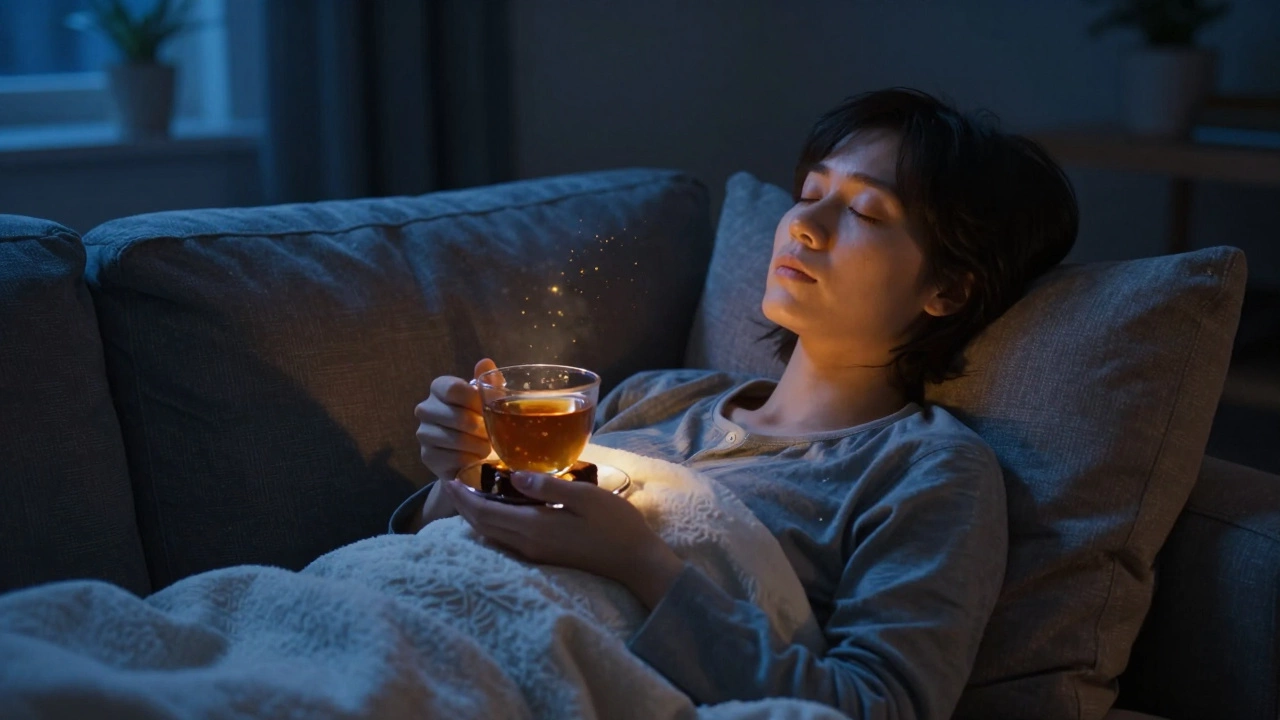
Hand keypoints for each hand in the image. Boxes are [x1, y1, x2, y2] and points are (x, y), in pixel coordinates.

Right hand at [415, 358, 497, 481]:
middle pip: (457, 417)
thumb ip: (489, 382)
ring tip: (486, 446)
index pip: (453, 389)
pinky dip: (471, 460)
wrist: (468, 452)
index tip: (487, 410)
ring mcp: (423, 433)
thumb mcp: (487, 399)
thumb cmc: (478, 418)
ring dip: (478, 445)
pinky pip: (454, 459)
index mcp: (439, 387)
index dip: (475, 401)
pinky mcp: (427, 456)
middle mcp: (425, 408)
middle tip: (491, 432)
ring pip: (456, 440)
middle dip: (481, 428)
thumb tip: (485, 362)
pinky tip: (475, 458)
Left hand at [444, 472, 684, 608]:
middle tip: (452, 484)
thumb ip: (547, 486)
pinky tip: (497, 512)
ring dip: (475, 517)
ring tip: (468, 496)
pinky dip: (492, 525)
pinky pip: (505, 541)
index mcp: (534, 527)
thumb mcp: (585, 496)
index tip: (450, 478)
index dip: (463, 497)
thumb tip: (512, 475)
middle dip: (463, 507)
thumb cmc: (615, 524)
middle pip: (482, 527)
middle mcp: (528, 544)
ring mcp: (535, 554)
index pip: (485, 513)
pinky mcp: (544, 557)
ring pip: (492, 536)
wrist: (634, 562)